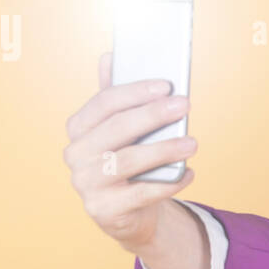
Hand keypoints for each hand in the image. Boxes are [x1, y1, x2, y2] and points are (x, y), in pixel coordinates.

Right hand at [63, 51, 198, 250]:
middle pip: (117, 129)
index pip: (104, 103)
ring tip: (192, 143)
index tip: (166, 85)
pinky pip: (141, 193)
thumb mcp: (123, 130)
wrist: (129, 213)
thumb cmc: (129, 162)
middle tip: (184, 105)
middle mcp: (76, 155)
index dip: (135, 92)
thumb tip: (110, 55)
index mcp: (78, 128)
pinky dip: (169, 183)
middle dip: (153, 115)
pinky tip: (188, 173)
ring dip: (165, 149)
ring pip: (129, 161)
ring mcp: (86, 184)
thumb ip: (117, 97)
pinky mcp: (104, 210)